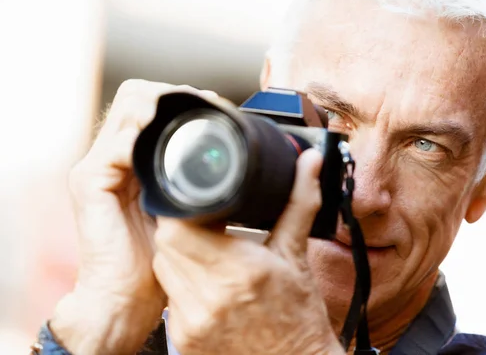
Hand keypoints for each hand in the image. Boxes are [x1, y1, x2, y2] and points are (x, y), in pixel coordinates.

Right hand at [51, 80, 216, 354]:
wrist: (128, 295)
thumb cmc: (157, 256)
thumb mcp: (187, 209)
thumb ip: (200, 182)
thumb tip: (235, 163)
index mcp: (131, 157)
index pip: (149, 103)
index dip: (181, 97)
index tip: (216, 106)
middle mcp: (110, 154)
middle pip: (137, 95)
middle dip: (174, 95)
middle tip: (208, 108)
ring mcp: (95, 166)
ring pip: (127, 108)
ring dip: (163, 107)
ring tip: (195, 120)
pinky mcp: (88, 182)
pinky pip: (115, 145)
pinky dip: (144, 135)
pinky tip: (169, 144)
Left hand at [153, 149, 344, 354]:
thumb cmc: (299, 316)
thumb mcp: (297, 255)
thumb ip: (300, 202)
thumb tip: (311, 162)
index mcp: (238, 271)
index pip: (178, 227)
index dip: (182, 208)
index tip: (198, 201)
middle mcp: (208, 298)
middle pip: (165, 243)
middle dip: (180, 225)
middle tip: (204, 221)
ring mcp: (190, 321)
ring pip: (161, 267)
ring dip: (177, 252)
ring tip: (206, 248)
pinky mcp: (182, 338)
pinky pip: (168, 295)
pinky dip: (180, 280)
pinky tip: (205, 279)